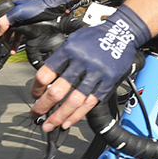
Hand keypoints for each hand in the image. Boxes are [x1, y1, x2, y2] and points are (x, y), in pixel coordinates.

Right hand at [0, 0, 74, 52]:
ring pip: (7, 35)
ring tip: (4, 53)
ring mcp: (18, 22)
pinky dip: (14, 44)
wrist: (53, 8)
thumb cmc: (36, 7)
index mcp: (6, 10)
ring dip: (4, 44)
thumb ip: (6, 22)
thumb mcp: (19, 13)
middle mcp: (10, 16)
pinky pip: (16, 37)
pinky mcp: (25, 27)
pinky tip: (13, 51)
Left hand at [30, 6, 151, 130]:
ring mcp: (95, 74)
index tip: (35, 95)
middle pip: (57, 91)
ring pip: (74, 101)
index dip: (36, 88)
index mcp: (69, 50)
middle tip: (35, 115)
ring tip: (50, 125)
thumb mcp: (73, 40)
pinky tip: (68, 122)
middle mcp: (81, 63)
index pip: (45, 74)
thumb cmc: (95, 37)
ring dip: (59, 116)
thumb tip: (45, 80)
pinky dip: (78, 115)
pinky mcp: (107, 82)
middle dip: (43, 107)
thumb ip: (61, 58)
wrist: (122, 33)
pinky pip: (90, 103)